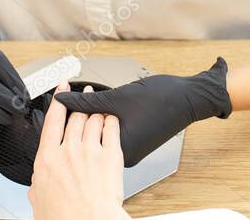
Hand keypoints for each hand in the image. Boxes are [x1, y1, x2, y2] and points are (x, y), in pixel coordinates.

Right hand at [29, 81, 129, 219]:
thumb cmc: (66, 218)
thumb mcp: (39, 201)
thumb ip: (37, 186)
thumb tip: (36, 183)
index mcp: (48, 159)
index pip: (53, 120)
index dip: (58, 99)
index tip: (61, 89)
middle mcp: (69, 150)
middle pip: (75, 116)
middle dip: (82, 101)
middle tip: (86, 92)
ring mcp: (91, 150)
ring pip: (94, 119)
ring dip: (97, 108)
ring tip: (100, 103)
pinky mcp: (111, 155)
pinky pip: (112, 128)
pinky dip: (111, 119)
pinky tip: (112, 117)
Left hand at [54, 57, 231, 166]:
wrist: (190, 98)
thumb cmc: (163, 99)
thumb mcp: (119, 98)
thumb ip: (87, 102)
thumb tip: (63, 100)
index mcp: (120, 151)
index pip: (83, 138)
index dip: (67, 115)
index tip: (58, 97)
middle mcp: (125, 155)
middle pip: (89, 137)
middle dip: (78, 116)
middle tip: (69, 93)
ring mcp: (130, 150)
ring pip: (99, 134)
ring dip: (92, 116)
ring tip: (89, 97)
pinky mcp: (135, 141)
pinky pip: (111, 132)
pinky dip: (105, 119)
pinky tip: (105, 106)